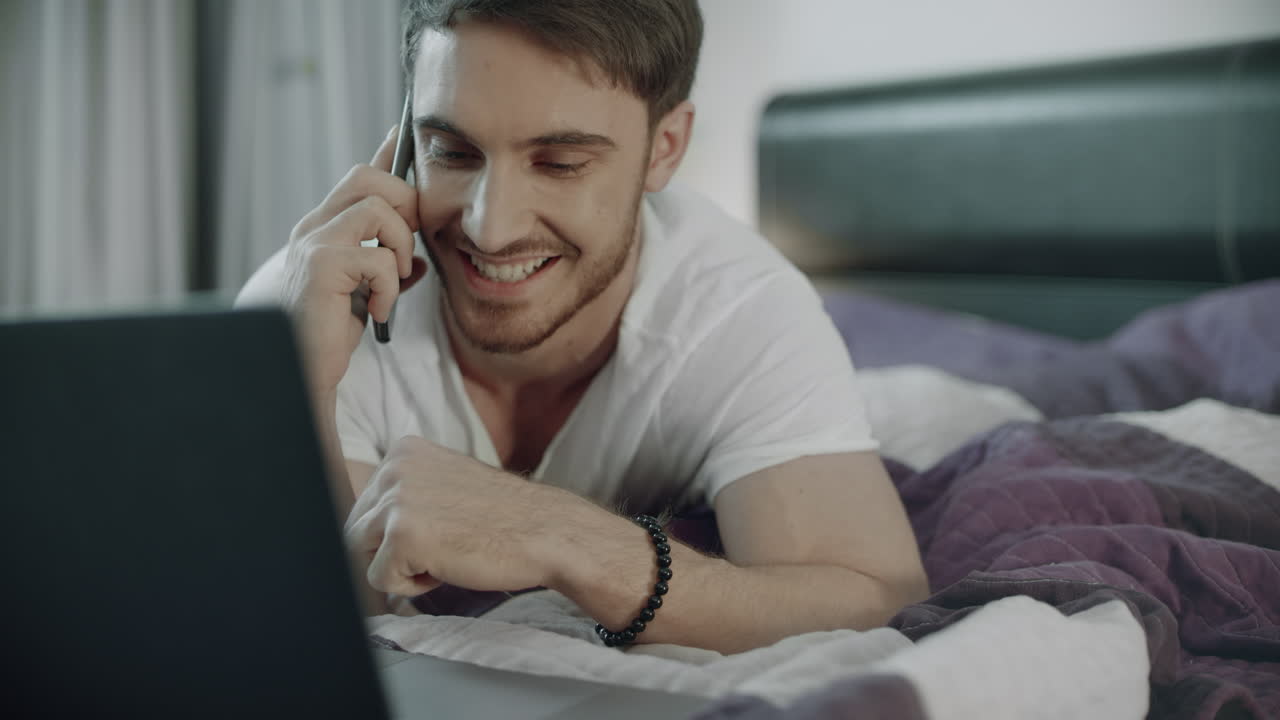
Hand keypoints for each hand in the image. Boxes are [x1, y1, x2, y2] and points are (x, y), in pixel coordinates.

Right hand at [280, 127, 428, 395]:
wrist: (299, 369)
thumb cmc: (328, 333)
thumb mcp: (365, 294)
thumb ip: (387, 269)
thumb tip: (420, 261)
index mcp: (324, 228)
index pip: (359, 178)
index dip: (385, 153)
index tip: (401, 131)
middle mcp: (314, 227)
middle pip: (369, 178)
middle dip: (404, 206)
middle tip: (405, 250)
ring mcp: (313, 243)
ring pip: (379, 211)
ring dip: (399, 249)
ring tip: (390, 285)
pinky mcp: (320, 266)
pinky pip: (379, 258)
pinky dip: (389, 288)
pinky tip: (376, 312)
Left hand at [344, 436, 568, 596]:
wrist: (546, 532)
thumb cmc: (503, 517)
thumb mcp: (447, 483)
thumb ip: (408, 492)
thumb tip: (362, 527)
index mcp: (403, 450)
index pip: (366, 504)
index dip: (396, 531)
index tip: (439, 529)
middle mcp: (394, 467)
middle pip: (356, 528)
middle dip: (391, 550)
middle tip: (441, 548)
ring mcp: (396, 499)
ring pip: (360, 553)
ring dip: (400, 567)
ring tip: (442, 556)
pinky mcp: (402, 535)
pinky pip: (379, 579)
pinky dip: (409, 586)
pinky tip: (445, 568)